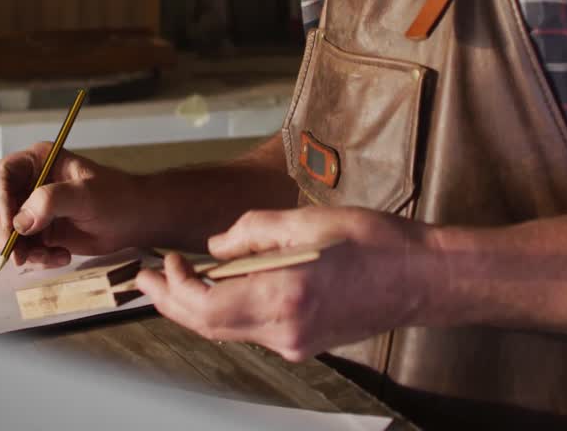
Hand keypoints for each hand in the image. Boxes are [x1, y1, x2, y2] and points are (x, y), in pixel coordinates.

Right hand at [0, 143, 143, 268]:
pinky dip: (38, 258)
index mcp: (39, 161)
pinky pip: (25, 247)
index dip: (0, 199)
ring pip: (9, 232)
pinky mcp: (40, 231)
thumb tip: (20, 221)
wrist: (135, 220)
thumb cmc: (117, 197)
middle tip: (19, 255)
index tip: (10, 225)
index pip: (2, 175)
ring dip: (24, 250)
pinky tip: (62, 257)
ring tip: (51, 256)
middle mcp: (30, 183)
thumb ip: (51, 201)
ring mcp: (33, 208)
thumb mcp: (85, 194)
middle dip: (7, 233)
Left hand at [135, 206, 438, 361]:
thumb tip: (215, 248)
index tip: (161, 262)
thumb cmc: (374, 243)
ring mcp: (296, 344)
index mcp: (284, 296)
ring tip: (173, 280)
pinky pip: (252, 330)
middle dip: (171, 303)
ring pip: (228, 331)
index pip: (206, 305)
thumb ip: (252, 233)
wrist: (421, 279)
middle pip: (209, 326)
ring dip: (196, 307)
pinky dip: (227, 311)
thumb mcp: (308, 221)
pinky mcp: (305, 345)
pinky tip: (219, 287)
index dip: (174, 287)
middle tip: (145, 279)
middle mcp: (285, 330)